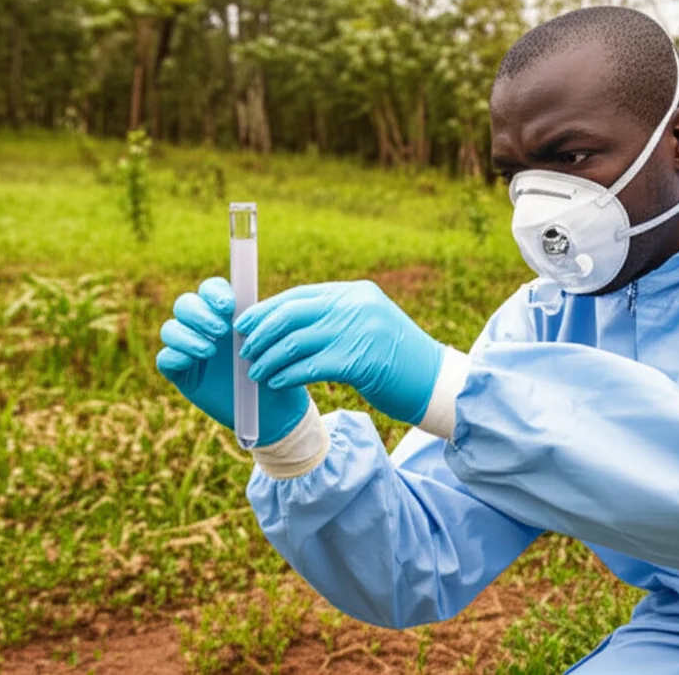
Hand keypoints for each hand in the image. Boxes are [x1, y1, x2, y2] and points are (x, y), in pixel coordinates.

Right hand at [156, 277, 310, 445]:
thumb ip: (256, 321)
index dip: (214, 292)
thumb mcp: (269, 343)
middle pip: (185, 304)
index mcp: (225, 314)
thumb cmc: (273, 370)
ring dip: (187, 336)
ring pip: (170, 329)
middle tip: (220, 331)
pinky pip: (165, 358)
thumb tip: (247, 305)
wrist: (271, 408)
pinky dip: (176, 356)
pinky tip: (192, 361)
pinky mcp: (180, 373)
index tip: (229, 306)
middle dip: (199, 314)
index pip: (210, 290)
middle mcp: (203, 328)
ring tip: (210, 351)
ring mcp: (189, 349)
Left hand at [234, 281, 444, 424]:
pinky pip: (309, 367)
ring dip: (269, 358)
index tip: (246, 323)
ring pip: (295, 342)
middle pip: (292, 313)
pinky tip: (276, 383)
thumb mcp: (371, 325)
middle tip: (244, 349)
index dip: (267, 309)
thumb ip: (338, 318)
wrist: (435, 382)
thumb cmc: (400, 359)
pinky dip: (287, 375)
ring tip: (256, 372)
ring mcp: (357, 332)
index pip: (300, 296)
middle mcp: (355, 307)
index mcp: (356, 294)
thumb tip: (292, 323)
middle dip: (261, 332)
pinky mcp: (358, 361)